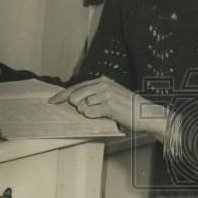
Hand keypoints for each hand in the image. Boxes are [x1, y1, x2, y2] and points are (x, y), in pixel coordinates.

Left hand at [48, 76, 167, 139]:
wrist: (145, 114)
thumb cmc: (127, 108)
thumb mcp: (109, 97)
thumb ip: (93, 96)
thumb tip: (74, 102)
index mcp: (102, 81)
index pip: (76, 87)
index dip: (62, 95)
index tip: (52, 101)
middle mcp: (103, 85)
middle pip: (75, 96)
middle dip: (75, 107)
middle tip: (86, 112)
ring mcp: (106, 94)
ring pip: (82, 105)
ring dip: (87, 113)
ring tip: (101, 113)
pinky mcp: (110, 106)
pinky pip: (91, 113)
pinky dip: (93, 117)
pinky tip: (103, 116)